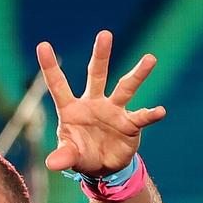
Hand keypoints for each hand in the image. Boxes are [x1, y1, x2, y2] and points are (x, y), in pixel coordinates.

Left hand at [36, 30, 165, 177]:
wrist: (103, 167)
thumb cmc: (81, 154)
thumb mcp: (70, 155)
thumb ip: (63, 156)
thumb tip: (52, 163)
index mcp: (72, 108)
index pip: (58, 85)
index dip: (50, 67)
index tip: (42, 45)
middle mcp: (94, 103)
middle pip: (96, 75)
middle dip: (101, 55)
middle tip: (105, 34)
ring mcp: (114, 111)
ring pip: (125, 88)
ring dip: (137, 74)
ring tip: (150, 59)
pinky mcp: (130, 124)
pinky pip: (141, 117)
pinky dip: (150, 114)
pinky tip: (160, 111)